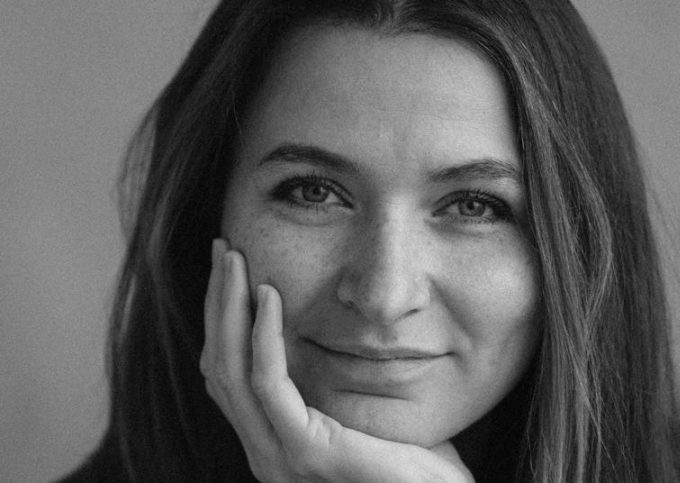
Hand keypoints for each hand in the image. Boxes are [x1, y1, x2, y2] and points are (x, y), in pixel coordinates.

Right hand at [200, 239, 474, 481]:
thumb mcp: (363, 409)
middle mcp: (265, 449)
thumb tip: (344, 331)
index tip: (231, 271)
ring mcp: (278, 455)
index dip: (221, 321)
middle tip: (222, 251)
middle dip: (216, 303)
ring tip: (233, 260)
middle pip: (219, 365)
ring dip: (228, 308)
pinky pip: (269, 384)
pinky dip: (263, 336)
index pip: (230, 374)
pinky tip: (267, 296)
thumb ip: (339, 378)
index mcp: (275, 439)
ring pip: (232, 370)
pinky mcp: (305, 452)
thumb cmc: (412, 465)